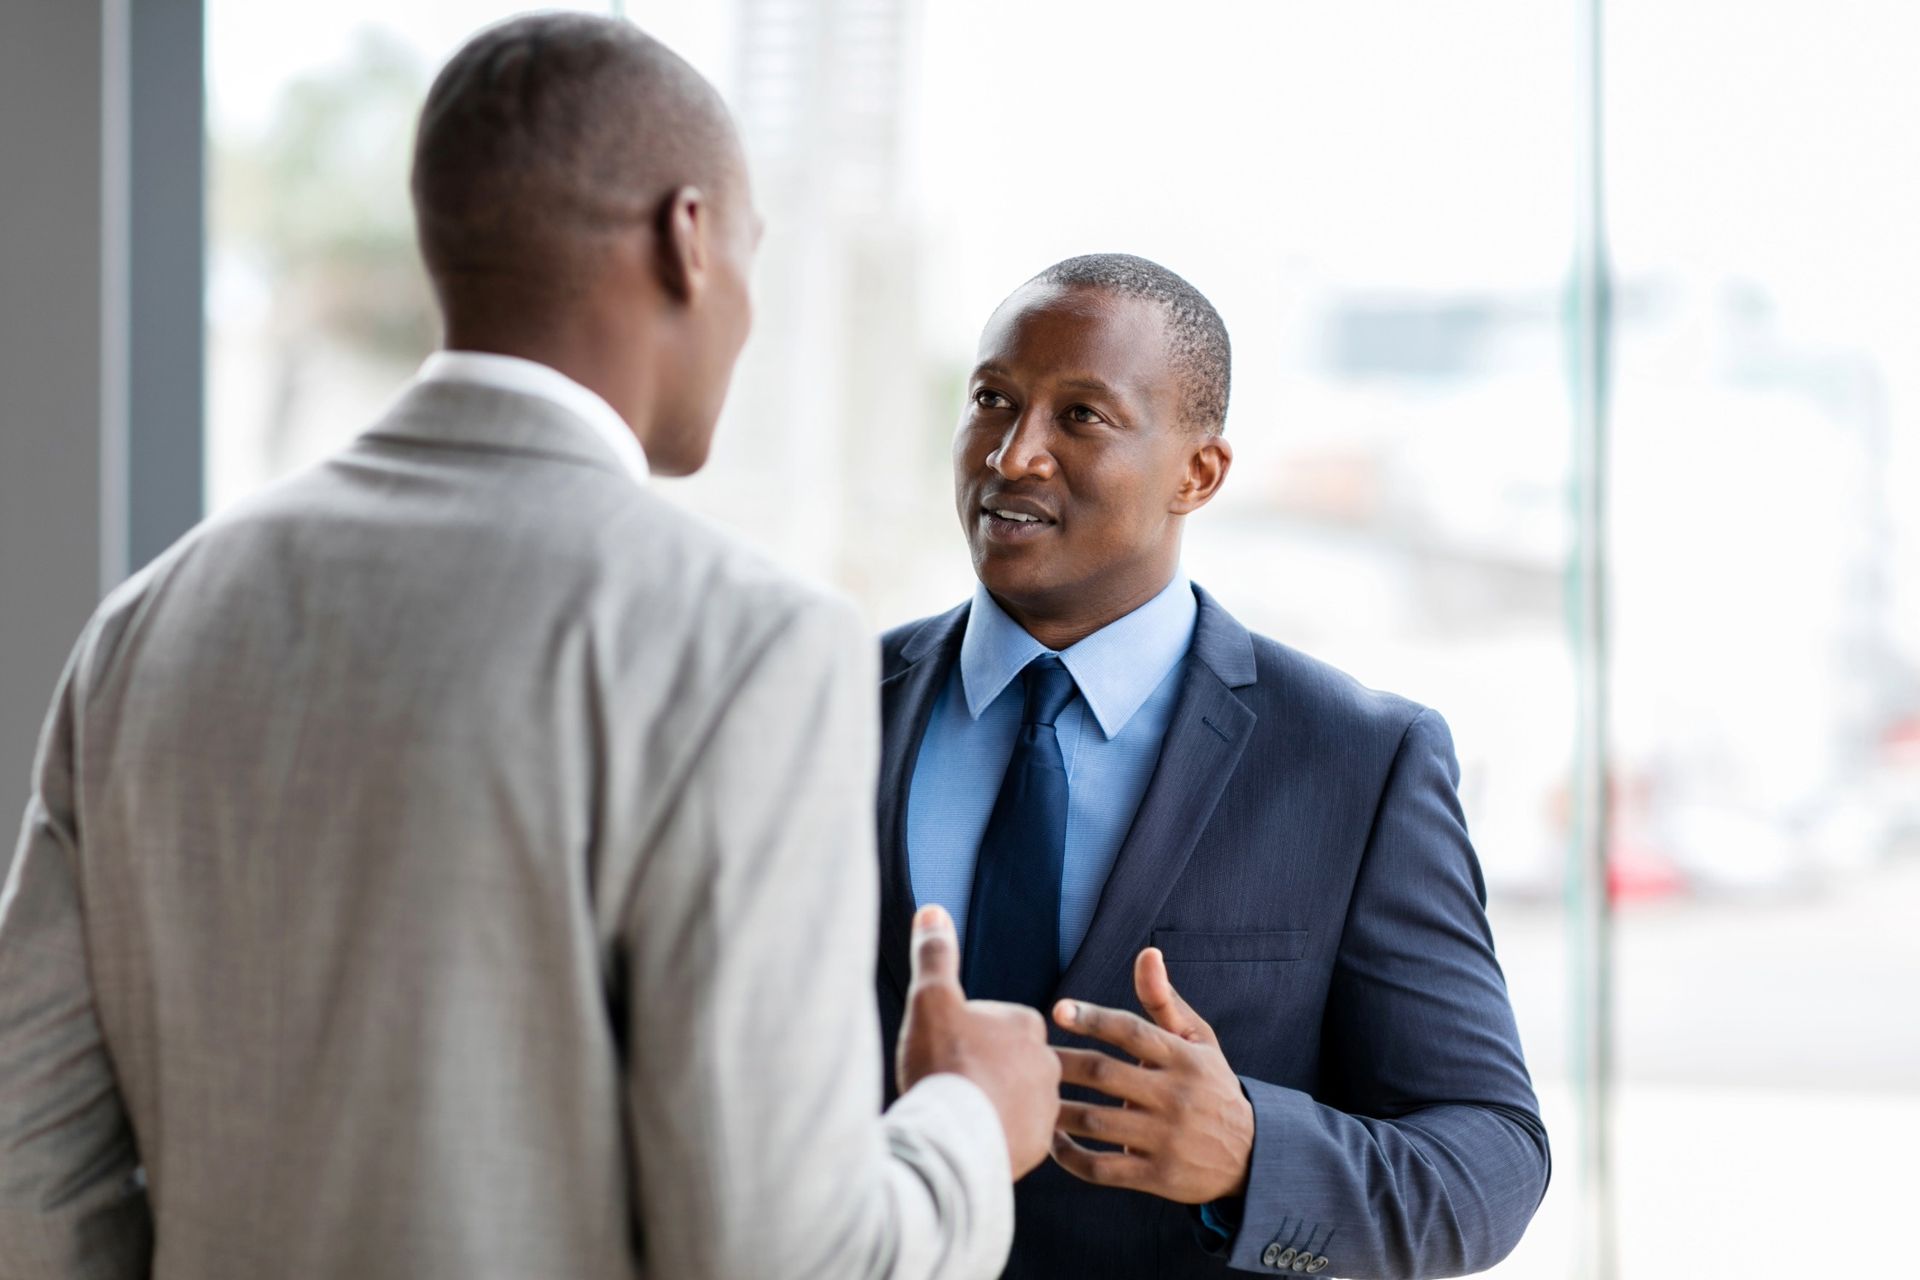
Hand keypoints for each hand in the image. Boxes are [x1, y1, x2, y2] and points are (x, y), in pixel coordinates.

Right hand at [896, 904, 1061, 1177]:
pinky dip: (996, 1135)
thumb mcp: (931, 999)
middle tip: (949, 1079)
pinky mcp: (1037, 1147)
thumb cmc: (944, 1063)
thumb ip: (934, 955)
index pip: (997, 1021)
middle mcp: (1046, 1064)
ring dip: (991, 1102)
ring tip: (958, 1111)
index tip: (945, 1046)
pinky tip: (970, 1137)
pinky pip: (1016, 1136)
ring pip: (1014, 1098)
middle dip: (982, 1068)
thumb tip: (933, 910)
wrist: (954, 1137)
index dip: (966, 1032)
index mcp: (1026, 1025)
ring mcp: (1045, 1108)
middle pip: (1007, 1060)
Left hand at [1049, 946, 1254, 1203]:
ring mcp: (1166, 1139)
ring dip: (1058, 1111)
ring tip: (1032, 1097)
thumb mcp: (1199, 1042)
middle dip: (1062, 1064)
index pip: (1131, 1031)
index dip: (1093, 1018)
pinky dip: (1070, 1157)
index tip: (1058, 1010)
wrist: (1251, 1156)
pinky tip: (1052, 1141)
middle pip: (1105, 1074)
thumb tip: (1147, 953)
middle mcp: (1175, 1096)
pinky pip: (1102, 1168)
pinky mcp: (1157, 1176)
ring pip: (1097, 1122)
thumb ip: (1164, 1001)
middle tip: (1030, 1058)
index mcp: (1183, 1058)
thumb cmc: (1210, 1087)